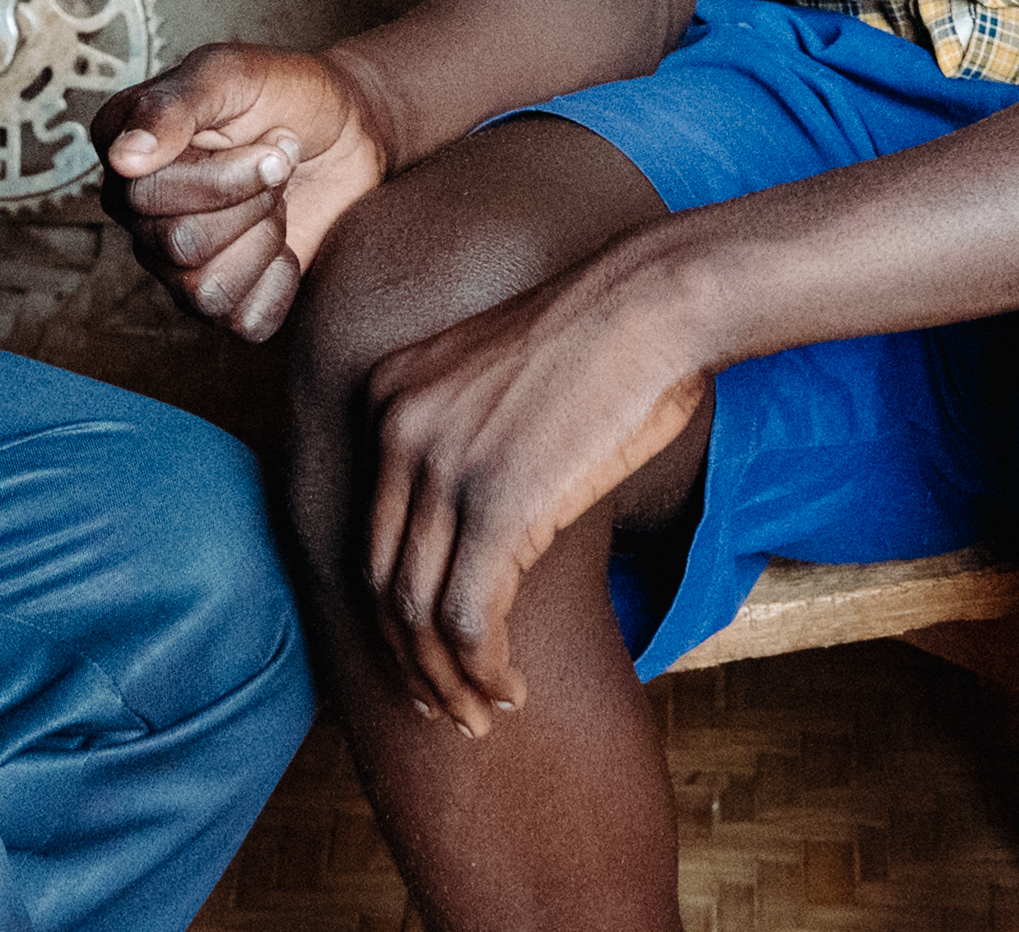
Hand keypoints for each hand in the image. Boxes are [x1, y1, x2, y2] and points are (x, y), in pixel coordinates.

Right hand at [91, 41, 392, 341]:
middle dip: (252, 203)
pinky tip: (285, 243)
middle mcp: (135, 214)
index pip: (146, 196)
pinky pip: (243, 321)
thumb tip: (121, 159)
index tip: (272, 138)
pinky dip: (280, 282)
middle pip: (180, 245)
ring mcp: (172, 263)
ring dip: (264, 240)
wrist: (343, 130)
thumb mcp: (231, 74)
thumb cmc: (283, 94)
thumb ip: (172, 108)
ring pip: (204, 291)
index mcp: (122, 151)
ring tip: (278, 200)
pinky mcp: (222, 299)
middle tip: (279, 165)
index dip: (223, 177)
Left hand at [357, 254, 708, 735]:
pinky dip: (484, 667)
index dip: (388, 619)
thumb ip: (457, 447)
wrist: (652, 305)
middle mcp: (396, 428)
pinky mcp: (497, 501)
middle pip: (379, 582)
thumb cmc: (599, 349)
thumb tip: (460, 538)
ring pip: (417, 611)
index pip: (367, 538)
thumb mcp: (493, 386)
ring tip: (484, 714)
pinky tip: (511, 689)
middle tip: (447, 711)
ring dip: (448, 681)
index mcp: (386, 397)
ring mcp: (442, 464)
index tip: (421, 665)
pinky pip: (467, 615)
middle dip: (409, 663)